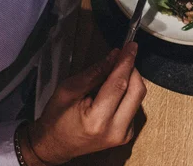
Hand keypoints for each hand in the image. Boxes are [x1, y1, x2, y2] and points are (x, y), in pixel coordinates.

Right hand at [23, 43, 146, 163]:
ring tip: (112, 76)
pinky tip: (113, 93)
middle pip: (137, 90)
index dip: (126, 62)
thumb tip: (114, 56)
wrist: (54, 146)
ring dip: (130, 81)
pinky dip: (127, 94)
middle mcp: (116, 130)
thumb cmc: (57, 120)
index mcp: (98, 120)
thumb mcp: (68, 90)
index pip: (119, 84)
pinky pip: (135, 106)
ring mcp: (124, 135)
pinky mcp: (128, 134)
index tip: (131, 46)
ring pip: (138, 97)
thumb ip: (94, 73)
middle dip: (132, 69)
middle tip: (123, 56)